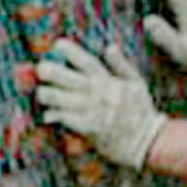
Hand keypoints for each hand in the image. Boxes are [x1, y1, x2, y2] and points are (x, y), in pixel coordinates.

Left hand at [35, 39, 164, 168]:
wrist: (146, 142)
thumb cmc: (141, 112)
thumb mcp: (137, 84)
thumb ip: (121, 65)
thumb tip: (110, 46)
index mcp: (109, 80)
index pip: (88, 62)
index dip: (72, 52)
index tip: (56, 44)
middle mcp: (98, 93)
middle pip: (71, 79)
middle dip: (54, 73)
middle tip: (39, 68)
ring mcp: (93, 111)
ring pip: (64, 100)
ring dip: (50, 96)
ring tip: (40, 93)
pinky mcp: (89, 129)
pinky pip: (68, 120)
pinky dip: (56, 117)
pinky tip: (47, 116)